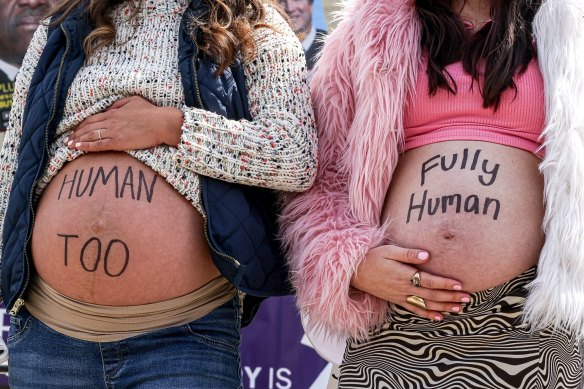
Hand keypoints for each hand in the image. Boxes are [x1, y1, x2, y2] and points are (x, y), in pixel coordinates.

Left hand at [65, 96, 183, 151]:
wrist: (161, 123)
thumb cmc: (151, 112)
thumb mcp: (133, 101)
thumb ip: (119, 104)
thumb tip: (109, 108)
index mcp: (113, 112)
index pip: (92, 118)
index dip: (81, 125)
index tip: (75, 130)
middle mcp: (110, 121)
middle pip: (88, 127)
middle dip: (76, 133)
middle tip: (67, 140)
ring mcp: (114, 132)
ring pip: (91, 136)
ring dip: (78, 140)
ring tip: (69, 145)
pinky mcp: (118, 142)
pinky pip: (99, 144)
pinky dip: (87, 146)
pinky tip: (78, 148)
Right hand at [350, 245, 470, 320]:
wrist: (355, 272)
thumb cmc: (373, 257)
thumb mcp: (389, 250)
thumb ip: (408, 254)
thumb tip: (427, 255)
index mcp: (403, 275)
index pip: (428, 280)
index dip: (445, 283)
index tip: (460, 285)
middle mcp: (403, 288)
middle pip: (431, 294)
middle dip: (450, 297)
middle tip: (468, 298)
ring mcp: (400, 296)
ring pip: (425, 304)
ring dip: (443, 306)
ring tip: (459, 308)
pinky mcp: (396, 300)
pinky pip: (414, 309)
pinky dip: (427, 313)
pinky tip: (439, 316)